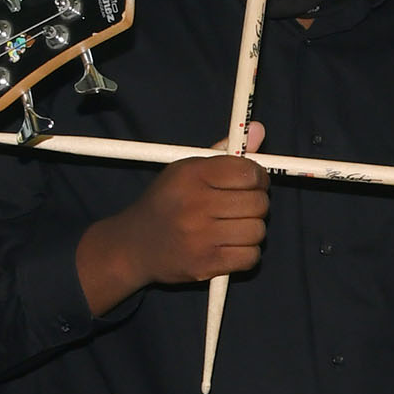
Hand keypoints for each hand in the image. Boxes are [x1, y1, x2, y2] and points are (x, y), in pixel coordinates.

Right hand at [77, 125, 269, 311]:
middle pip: (258, 203)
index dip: (258, 178)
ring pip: (258, 230)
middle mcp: (195, 204)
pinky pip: (251, 256)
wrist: (135, 245)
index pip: (248, 173)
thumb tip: (259, 129)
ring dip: (252, 229)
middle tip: (243, 206)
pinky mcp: (205, 264)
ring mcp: (200, 237)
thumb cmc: (167, 203)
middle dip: (257, 204)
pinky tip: (230, 245)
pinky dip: (246, 252)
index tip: (253, 182)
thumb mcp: (186, 170)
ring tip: (234, 226)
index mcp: (191, 175)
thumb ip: (225, 152)